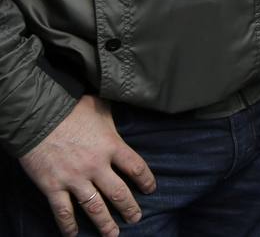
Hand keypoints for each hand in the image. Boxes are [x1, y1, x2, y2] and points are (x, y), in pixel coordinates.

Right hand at [17, 95, 155, 236]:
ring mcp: (74, 179)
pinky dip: (68, 225)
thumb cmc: (71, 108)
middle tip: (135, 218)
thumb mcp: (100, 107)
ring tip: (113, 234)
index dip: (146, 181)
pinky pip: (63, 211)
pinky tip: (73, 234)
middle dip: (129, 208)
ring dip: (105, 223)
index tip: (150, 190)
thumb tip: (120, 114)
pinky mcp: (52, 187)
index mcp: (112, 146)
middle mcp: (96, 166)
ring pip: (94, 207)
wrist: (37, 116)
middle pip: (119, 193)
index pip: (136, 168)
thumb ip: (112, 118)